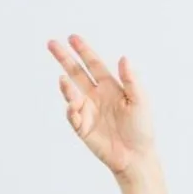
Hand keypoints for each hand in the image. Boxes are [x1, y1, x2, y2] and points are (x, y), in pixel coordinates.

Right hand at [49, 34, 153, 176]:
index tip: (72, 38)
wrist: (136, 156)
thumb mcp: (140, 100)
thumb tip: (123, 58)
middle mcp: (96, 96)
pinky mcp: (83, 128)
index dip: (83, 50)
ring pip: (71, 93)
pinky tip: (74, 104)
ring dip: (66, 86)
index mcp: (110, 86)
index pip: (93, 64)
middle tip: (51, 43)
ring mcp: (88, 111)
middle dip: (64, 58)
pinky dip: (71, 109)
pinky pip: (73, 116)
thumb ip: (131, 80)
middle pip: (76, 73)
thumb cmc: (141, 128)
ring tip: (63, 80)